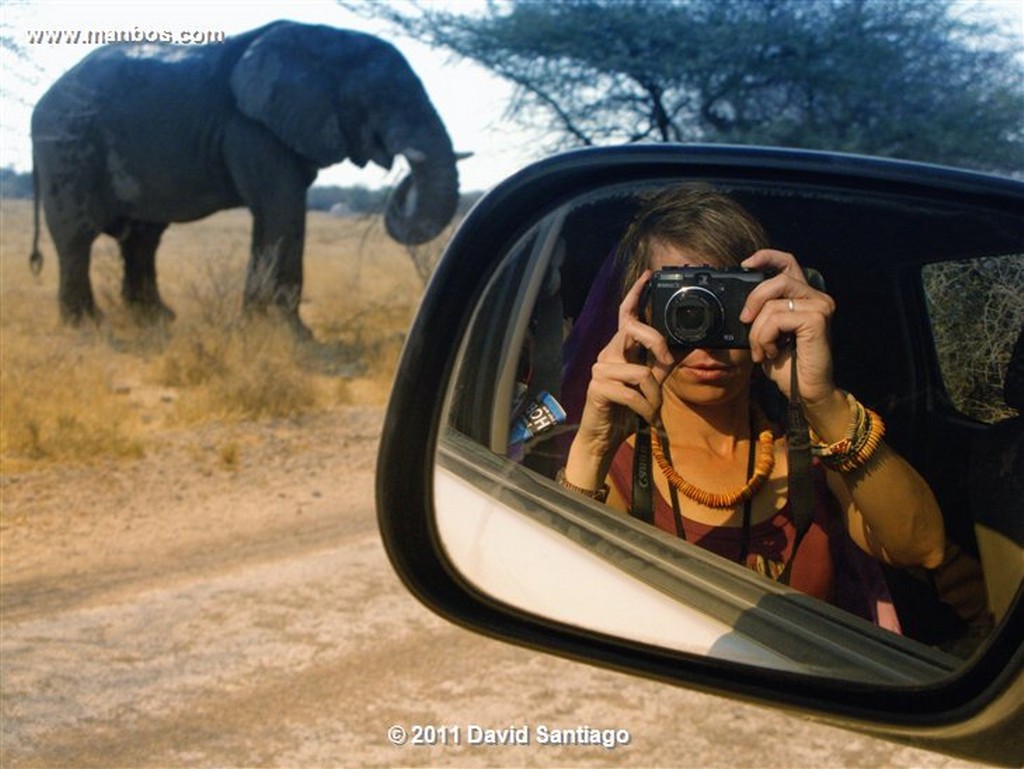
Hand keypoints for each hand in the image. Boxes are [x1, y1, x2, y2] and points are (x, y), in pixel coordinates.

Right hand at [573, 270, 675, 459]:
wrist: (603, 437)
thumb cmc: (625, 409)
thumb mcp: (650, 384)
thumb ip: (663, 364)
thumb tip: (688, 344)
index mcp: (620, 349)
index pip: (627, 315)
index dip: (636, 295)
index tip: (648, 277)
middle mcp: (608, 354)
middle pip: (634, 330)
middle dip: (657, 344)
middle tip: (666, 362)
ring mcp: (600, 369)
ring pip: (642, 371)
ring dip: (654, 396)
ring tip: (653, 410)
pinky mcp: (598, 387)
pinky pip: (634, 393)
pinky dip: (646, 409)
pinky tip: (645, 418)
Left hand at [739, 250, 838, 408]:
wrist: (806, 391)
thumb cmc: (787, 364)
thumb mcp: (767, 333)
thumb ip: (761, 313)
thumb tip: (740, 305)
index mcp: (803, 296)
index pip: (787, 262)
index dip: (766, 257)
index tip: (745, 264)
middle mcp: (816, 296)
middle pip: (776, 279)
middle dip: (753, 300)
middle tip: (745, 322)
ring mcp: (820, 306)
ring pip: (773, 304)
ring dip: (757, 330)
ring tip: (762, 349)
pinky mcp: (818, 319)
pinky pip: (778, 318)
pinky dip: (766, 337)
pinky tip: (772, 353)